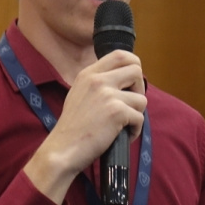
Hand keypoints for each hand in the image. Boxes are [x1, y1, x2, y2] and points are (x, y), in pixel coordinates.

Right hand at [24, 50, 145, 204]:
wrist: (63, 149)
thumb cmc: (72, 128)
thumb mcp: (79, 94)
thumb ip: (98, 84)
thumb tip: (125, 81)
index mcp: (88, 73)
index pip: (121, 55)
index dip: (133, 66)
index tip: (132, 83)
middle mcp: (98, 80)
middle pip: (136, 70)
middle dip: (140, 88)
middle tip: (131, 105)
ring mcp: (107, 94)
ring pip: (142, 99)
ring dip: (136, 114)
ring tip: (123, 126)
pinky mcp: (116, 112)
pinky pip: (140, 118)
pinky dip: (134, 130)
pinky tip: (122, 136)